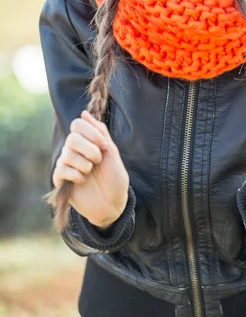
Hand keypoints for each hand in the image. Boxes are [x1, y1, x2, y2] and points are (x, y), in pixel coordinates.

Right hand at [52, 110, 129, 227]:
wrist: (113, 203)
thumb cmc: (114, 178)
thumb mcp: (112, 152)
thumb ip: (100, 132)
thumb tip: (84, 113)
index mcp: (86, 141)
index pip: (77, 124)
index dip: (91, 133)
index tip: (104, 146)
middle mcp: (73, 150)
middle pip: (72, 138)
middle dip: (90, 149)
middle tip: (98, 161)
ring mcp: (66, 165)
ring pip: (67, 154)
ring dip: (85, 164)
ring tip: (90, 173)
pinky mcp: (61, 180)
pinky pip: (61, 170)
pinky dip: (76, 175)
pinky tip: (82, 181)